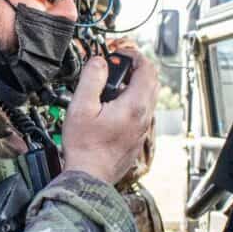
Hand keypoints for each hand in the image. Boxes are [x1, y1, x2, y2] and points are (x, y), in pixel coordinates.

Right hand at [62, 46, 158, 185]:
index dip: (133, 55)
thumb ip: (92, 79)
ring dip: (133, 85)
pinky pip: (141, 112)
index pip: (147, 69)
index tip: (118, 54)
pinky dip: (130, 101)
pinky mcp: (137, 138)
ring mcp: (142, 129)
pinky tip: (110, 108)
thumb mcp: (81, 107)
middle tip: (115, 67)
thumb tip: (100, 62)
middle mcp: (144, 117)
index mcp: (134, 106)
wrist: (89, 177)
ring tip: (109, 87)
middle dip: (135, 68)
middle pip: (151, 81)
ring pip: (147, 97)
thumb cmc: (84, 147)